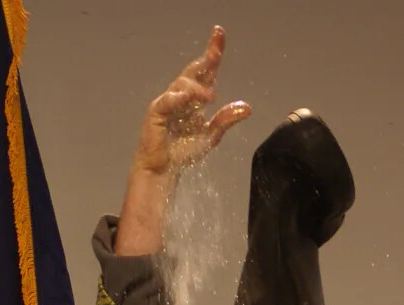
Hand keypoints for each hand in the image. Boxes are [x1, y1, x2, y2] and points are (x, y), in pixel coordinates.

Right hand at [131, 26, 250, 179]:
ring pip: (182, 84)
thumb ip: (226, 120)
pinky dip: (177, 98)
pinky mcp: (156, 113)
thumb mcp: (211, 135)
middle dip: (206, 57)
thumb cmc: (182, 151)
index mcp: (194, 98)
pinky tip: (187, 97)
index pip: (206, 71)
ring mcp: (167, 102)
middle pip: (193, 71)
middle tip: (217, 48)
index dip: (213, 53)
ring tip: (211, 97)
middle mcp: (180, 95)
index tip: (220, 34)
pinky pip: (167, 101)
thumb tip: (247, 108)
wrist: (164, 170)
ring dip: (197, 88)